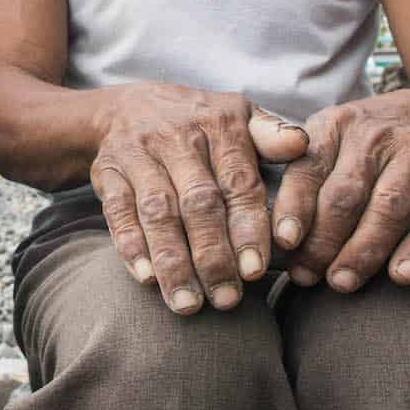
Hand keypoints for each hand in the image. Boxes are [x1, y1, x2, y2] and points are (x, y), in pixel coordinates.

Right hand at [91, 85, 308, 315]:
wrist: (126, 106)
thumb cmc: (199, 123)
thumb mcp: (240, 115)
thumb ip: (273, 135)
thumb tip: (302, 145)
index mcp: (220, 125)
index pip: (238, 182)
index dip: (247, 228)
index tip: (255, 271)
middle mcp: (178, 137)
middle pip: (197, 202)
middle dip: (212, 256)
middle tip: (226, 299)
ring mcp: (139, 154)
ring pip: (157, 212)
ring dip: (173, 261)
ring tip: (188, 303)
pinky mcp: (108, 171)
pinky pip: (118, 211)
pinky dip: (130, 246)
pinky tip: (146, 279)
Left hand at [274, 91, 409, 292]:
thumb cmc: (365, 142)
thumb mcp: (329, 138)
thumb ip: (301, 175)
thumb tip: (268, 236)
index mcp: (335, 126)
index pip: (309, 167)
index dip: (295, 206)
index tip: (283, 241)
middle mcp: (375, 136)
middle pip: (346, 193)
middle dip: (324, 241)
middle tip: (307, 276)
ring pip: (388, 207)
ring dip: (364, 250)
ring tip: (342, 282)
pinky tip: (402, 275)